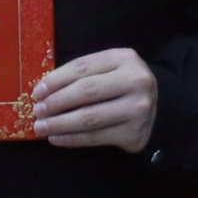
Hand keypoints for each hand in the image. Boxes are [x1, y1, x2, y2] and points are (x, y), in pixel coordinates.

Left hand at [30, 46, 158, 152]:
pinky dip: (72, 139)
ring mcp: (137, 109)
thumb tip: (44, 90)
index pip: (83, 67)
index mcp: (125, 58)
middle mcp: (135, 82)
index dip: (56, 79)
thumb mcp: (111, 69)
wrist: (160, 107)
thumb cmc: (123, 86)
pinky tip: (57, 139)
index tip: (37, 91)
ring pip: (89, 118)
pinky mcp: (134, 133)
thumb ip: (84, 74)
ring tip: (41, 127)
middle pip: (86, 92)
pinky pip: (96, 137)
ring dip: (59, 124)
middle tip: (37, 111)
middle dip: (56, 102)